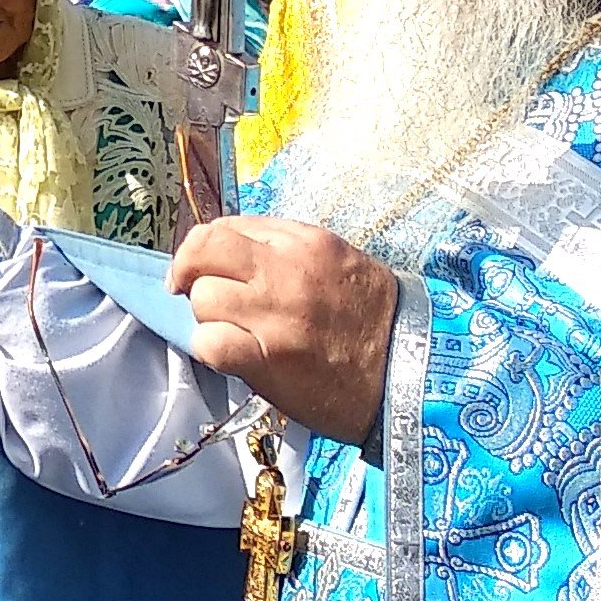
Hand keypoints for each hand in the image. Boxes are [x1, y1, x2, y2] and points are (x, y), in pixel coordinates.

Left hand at [170, 216, 398, 441]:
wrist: (410, 373)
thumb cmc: (376, 321)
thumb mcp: (340, 262)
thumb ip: (288, 251)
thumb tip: (235, 253)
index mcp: (305, 243)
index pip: (227, 227)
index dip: (204, 248)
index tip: (203, 267)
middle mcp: (286, 272)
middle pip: (204, 252)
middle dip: (190, 272)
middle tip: (192, 293)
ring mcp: (275, 316)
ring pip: (203, 299)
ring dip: (208, 317)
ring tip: (232, 331)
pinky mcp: (267, 360)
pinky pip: (210, 343)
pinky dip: (211, 349)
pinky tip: (230, 355)